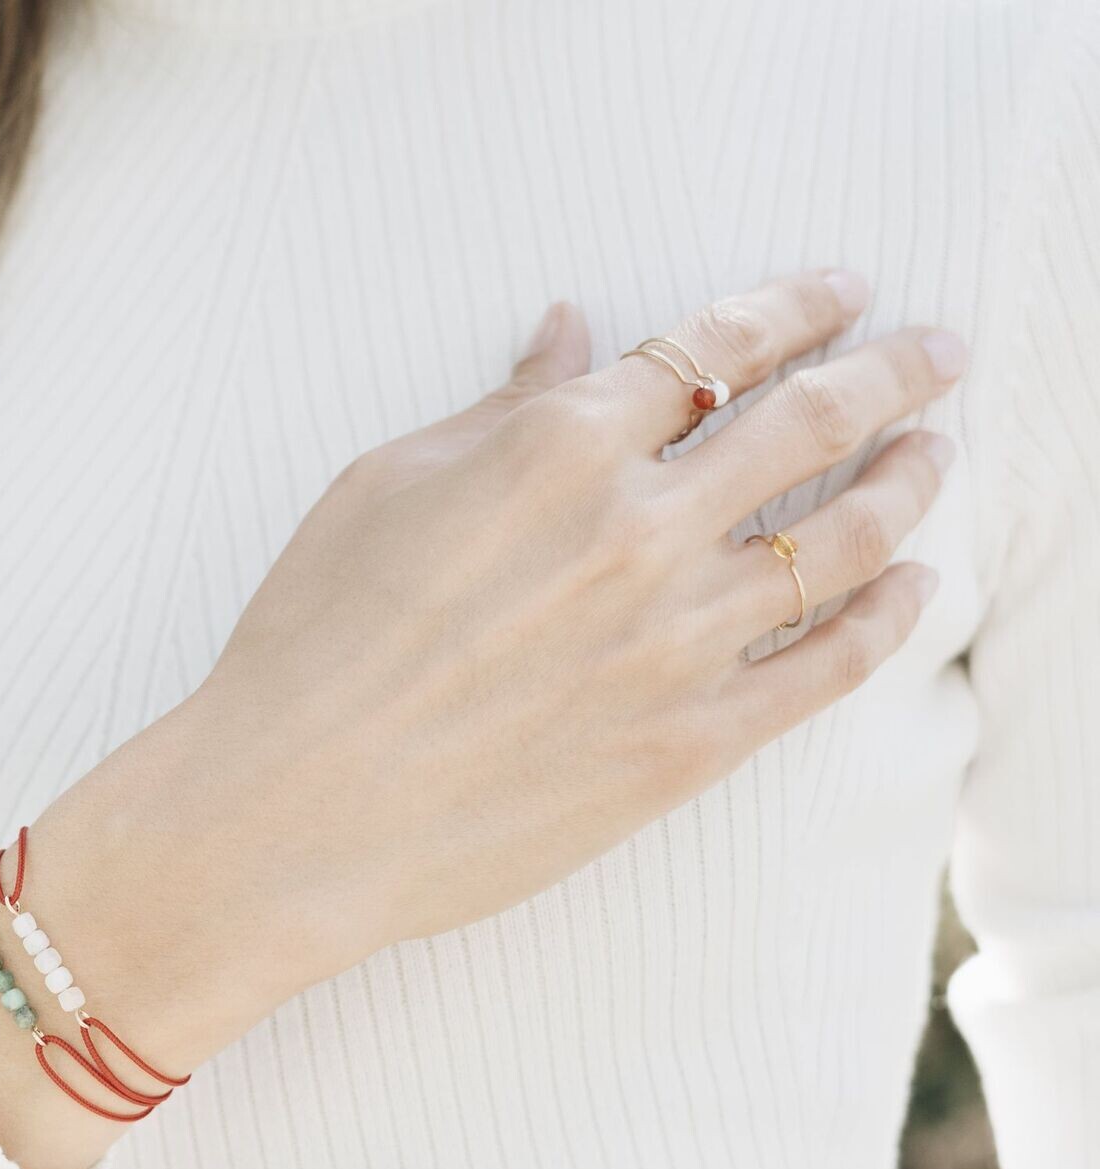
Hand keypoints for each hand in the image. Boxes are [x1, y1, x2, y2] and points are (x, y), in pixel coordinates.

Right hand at [50, 272, 957, 1058]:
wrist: (297, 810)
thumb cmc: (313, 641)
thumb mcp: (383, 488)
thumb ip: (496, 410)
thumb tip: (572, 336)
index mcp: (559, 449)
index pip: (718, 344)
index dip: (796, 304)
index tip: (842, 291)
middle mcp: (639, 531)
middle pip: (810, 423)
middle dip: (890, 373)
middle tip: (936, 355)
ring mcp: (677, 642)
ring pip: (842, 540)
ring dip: (909, 485)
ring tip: (937, 457)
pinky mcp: (690, 744)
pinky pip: (825, 670)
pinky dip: (886, 619)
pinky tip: (911, 588)